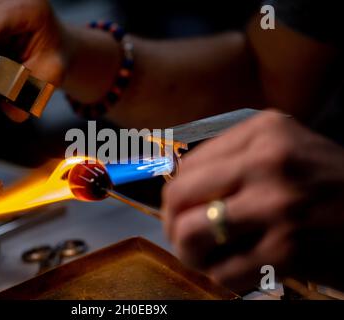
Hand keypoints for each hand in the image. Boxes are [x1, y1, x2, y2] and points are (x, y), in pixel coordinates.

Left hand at [162, 111, 343, 291]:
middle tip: (180, 234)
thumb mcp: (282, 144)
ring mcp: (279, 206)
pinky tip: (231, 268)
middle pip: (179, 196)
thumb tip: (174, 175)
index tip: (180, 208)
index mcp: (264, 131)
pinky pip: (225, 271)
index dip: (175, 193)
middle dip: (171, 222)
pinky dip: (219, 274)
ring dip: (188, 251)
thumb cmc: (325, 177)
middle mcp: (268, 162)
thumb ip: (232, 153)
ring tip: (199, 253)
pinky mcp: (290, 250)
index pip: (187, 165)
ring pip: (191, 234)